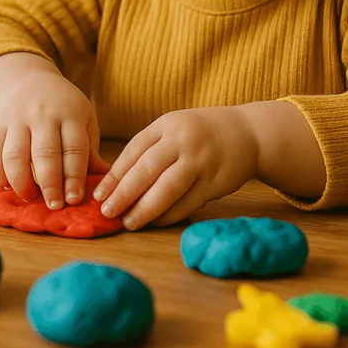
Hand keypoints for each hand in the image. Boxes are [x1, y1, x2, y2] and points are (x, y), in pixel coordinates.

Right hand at [0, 70, 109, 208]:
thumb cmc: (64, 107)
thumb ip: (89, 151)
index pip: (74, 150)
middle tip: (54, 205)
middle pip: (45, 154)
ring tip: (29, 197)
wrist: (30, 78)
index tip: (74, 200)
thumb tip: (104, 183)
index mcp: (71, 114)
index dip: (74, 177)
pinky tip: (8, 185)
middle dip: (50, 184)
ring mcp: (17, 117)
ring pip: (15, 155)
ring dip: (21, 182)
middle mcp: (43, 114)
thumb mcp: (84, 120)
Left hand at [93, 106, 258, 229]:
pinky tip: (154, 222)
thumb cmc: (202, 132)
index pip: (133, 151)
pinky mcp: (215, 182)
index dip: (114, 175)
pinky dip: (168, 215)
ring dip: (144, 209)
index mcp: (167, 125)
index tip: (98, 194)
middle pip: (146, 170)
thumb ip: (151, 148)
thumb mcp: (175, 127)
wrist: (249, 133)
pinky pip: (187, 203)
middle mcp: (183, 141)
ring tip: (128, 222)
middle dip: (123, 194)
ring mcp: (201, 162)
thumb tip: (117, 181)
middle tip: (107, 212)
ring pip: (166, 189)